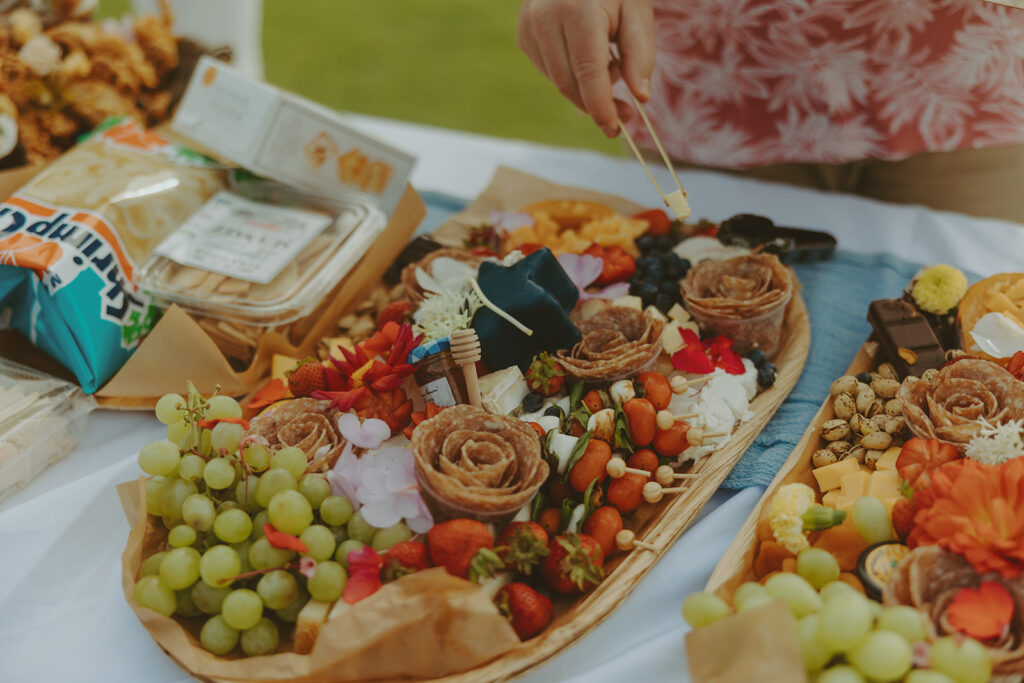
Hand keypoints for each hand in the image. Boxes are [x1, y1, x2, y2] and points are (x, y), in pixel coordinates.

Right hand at [517, 0, 654, 137]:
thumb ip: (641, 55)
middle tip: (626, 115)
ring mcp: (529, 27)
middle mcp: (545, 19)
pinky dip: (572, 74)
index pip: (587, 73)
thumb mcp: (637, 12)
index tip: (616, 128)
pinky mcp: (523, 35)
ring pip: (558, 81)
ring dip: (587, 88)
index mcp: (576, 10)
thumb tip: (641, 97)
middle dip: (597, 105)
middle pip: (569, 83)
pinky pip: (550, 71)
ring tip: (611, 64)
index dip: (601, 106)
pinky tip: (587, 55)